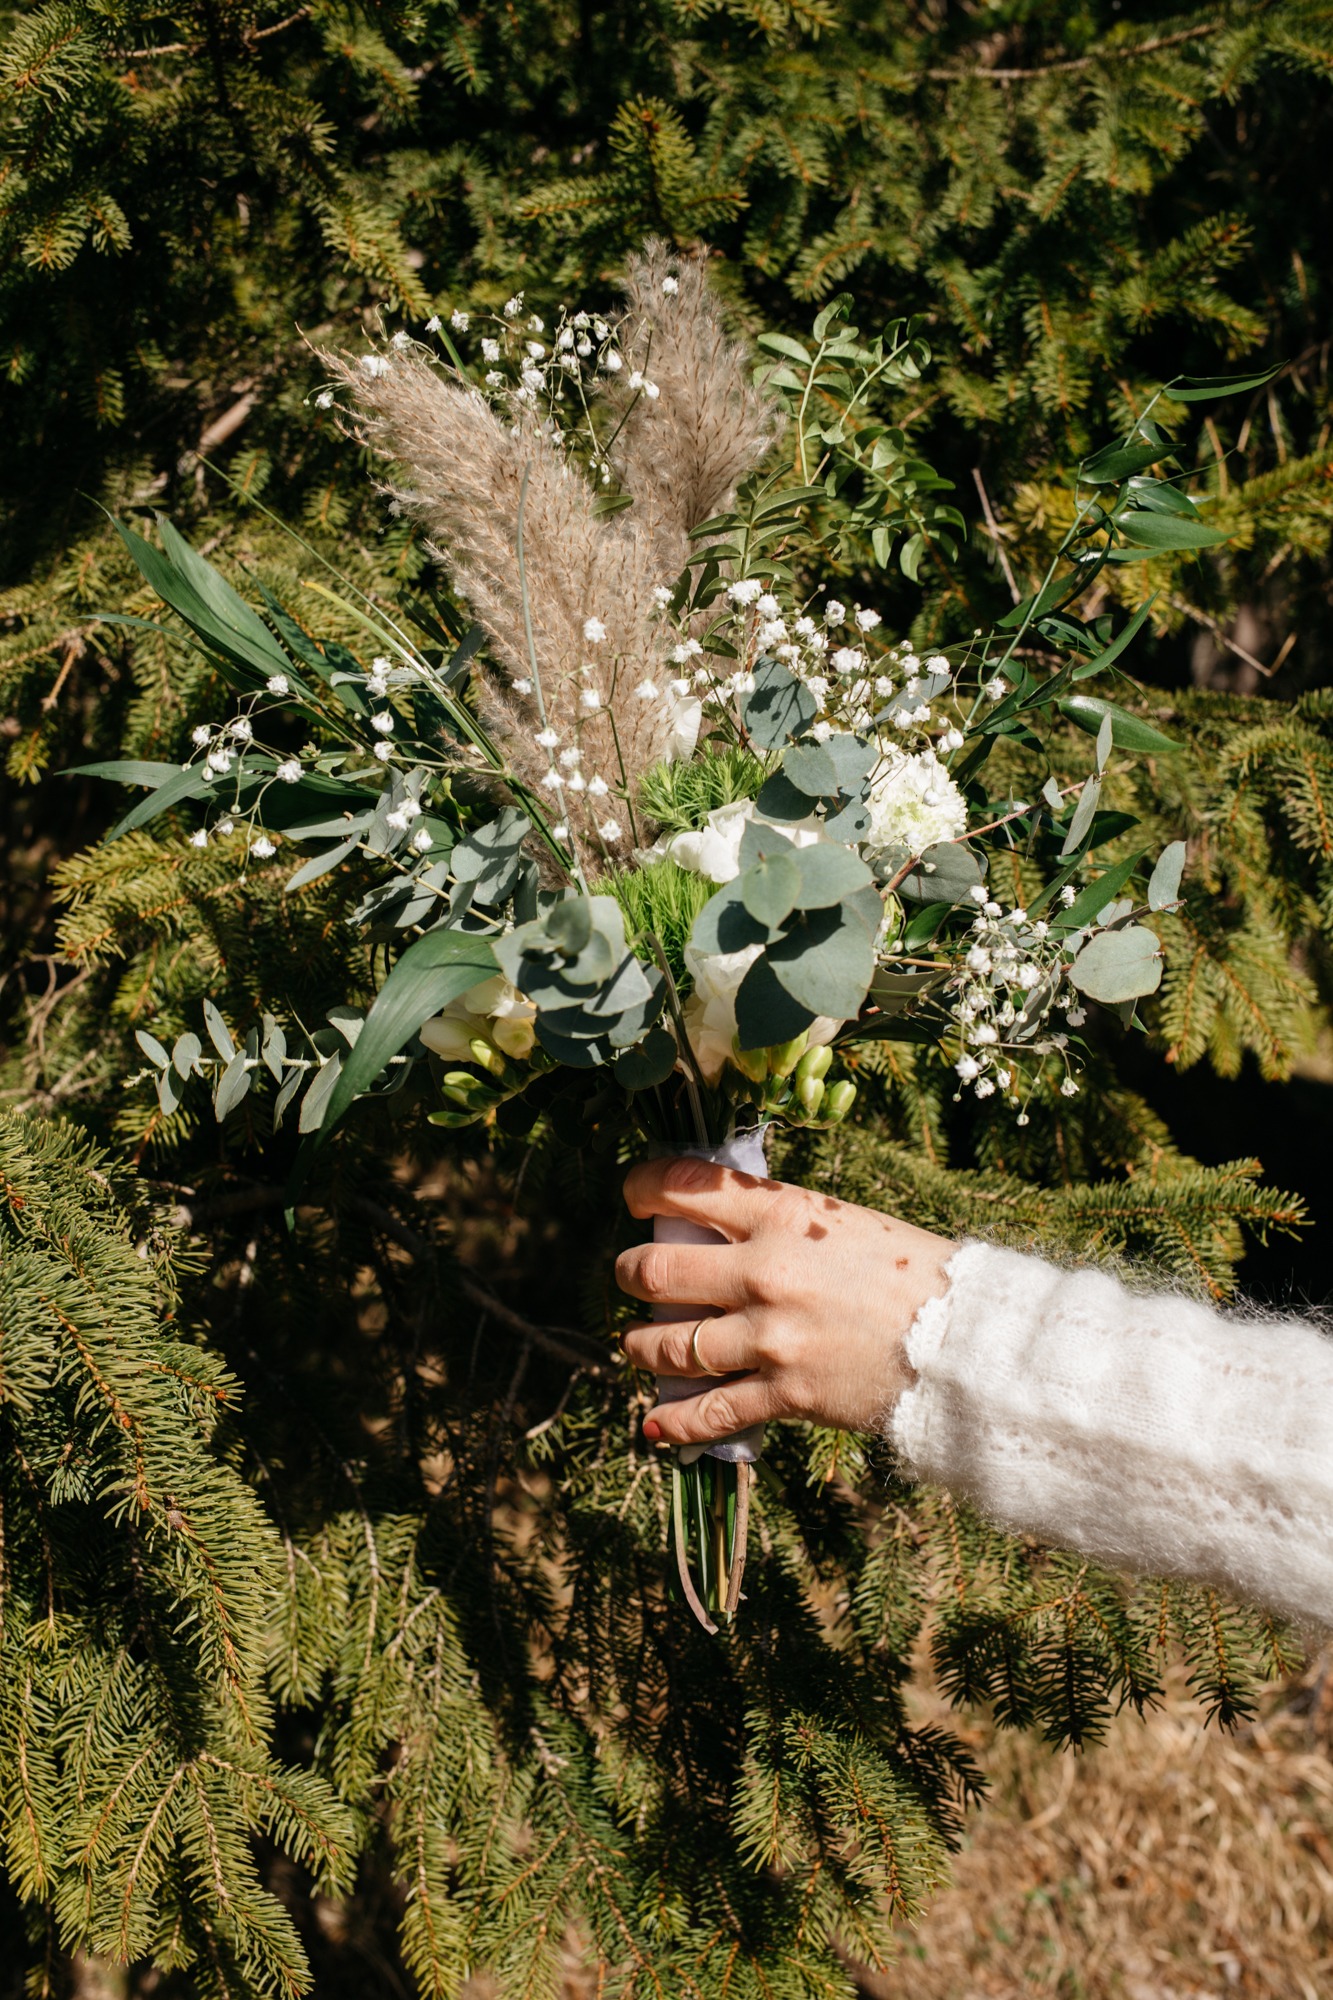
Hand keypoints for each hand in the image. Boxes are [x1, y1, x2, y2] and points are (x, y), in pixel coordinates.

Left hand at [616, 1157, 957, 1448]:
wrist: (965, 1337)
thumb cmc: (911, 1269)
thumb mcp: (842, 1221)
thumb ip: (777, 1221)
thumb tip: (719, 1220)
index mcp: (781, 1215)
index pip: (683, 1186)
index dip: (641, 1186)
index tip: (633, 1194)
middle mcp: (764, 1272)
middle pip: (654, 1271)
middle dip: (626, 1273)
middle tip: (627, 1275)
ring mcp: (771, 1337)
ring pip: (668, 1344)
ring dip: (640, 1345)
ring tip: (636, 1344)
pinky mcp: (787, 1393)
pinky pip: (710, 1411)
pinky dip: (674, 1419)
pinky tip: (652, 1422)